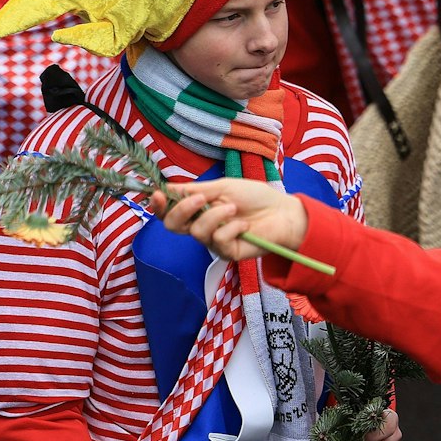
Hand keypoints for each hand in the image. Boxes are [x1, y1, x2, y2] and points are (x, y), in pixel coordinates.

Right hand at [153, 178, 309, 262]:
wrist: (283, 212)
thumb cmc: (255, 197)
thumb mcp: (225, 187)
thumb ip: (197, 190)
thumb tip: (168, 187)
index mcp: (199, 209)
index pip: (170, 211)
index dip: (160, 205)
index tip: (157, 194)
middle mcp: (202, 226)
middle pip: (174, 226)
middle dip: (182, 210)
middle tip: (200, 199)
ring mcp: (214, 241)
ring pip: (197, 232)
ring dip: (215, 216)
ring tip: (234, 208)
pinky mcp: (227, 253)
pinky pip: (219, 241)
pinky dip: (232, 229)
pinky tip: (245, 226)